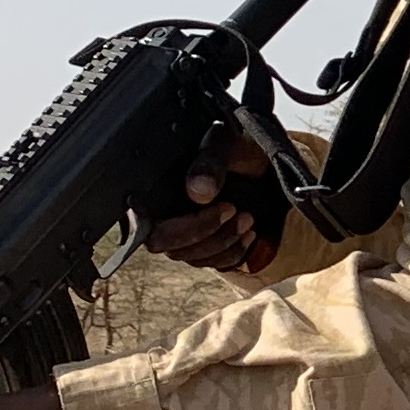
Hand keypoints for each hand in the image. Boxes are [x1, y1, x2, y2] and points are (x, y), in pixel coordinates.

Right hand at [149, 121, 281, 272]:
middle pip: (165, 244)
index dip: (168, 222)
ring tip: (249, 217)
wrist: (265, 164)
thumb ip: (210, 162)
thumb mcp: (227, 143)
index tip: (204, 203)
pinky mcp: (209, 250)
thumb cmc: (238, 148)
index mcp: (155, 190)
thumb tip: (198, 193)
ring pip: (191, 258)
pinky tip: (251, 233)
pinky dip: (235, 253)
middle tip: (234, 209)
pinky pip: (215, 265)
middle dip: (204, 232)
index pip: (143, 220)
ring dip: (224, 241)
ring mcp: (184, 236)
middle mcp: (163, 216)